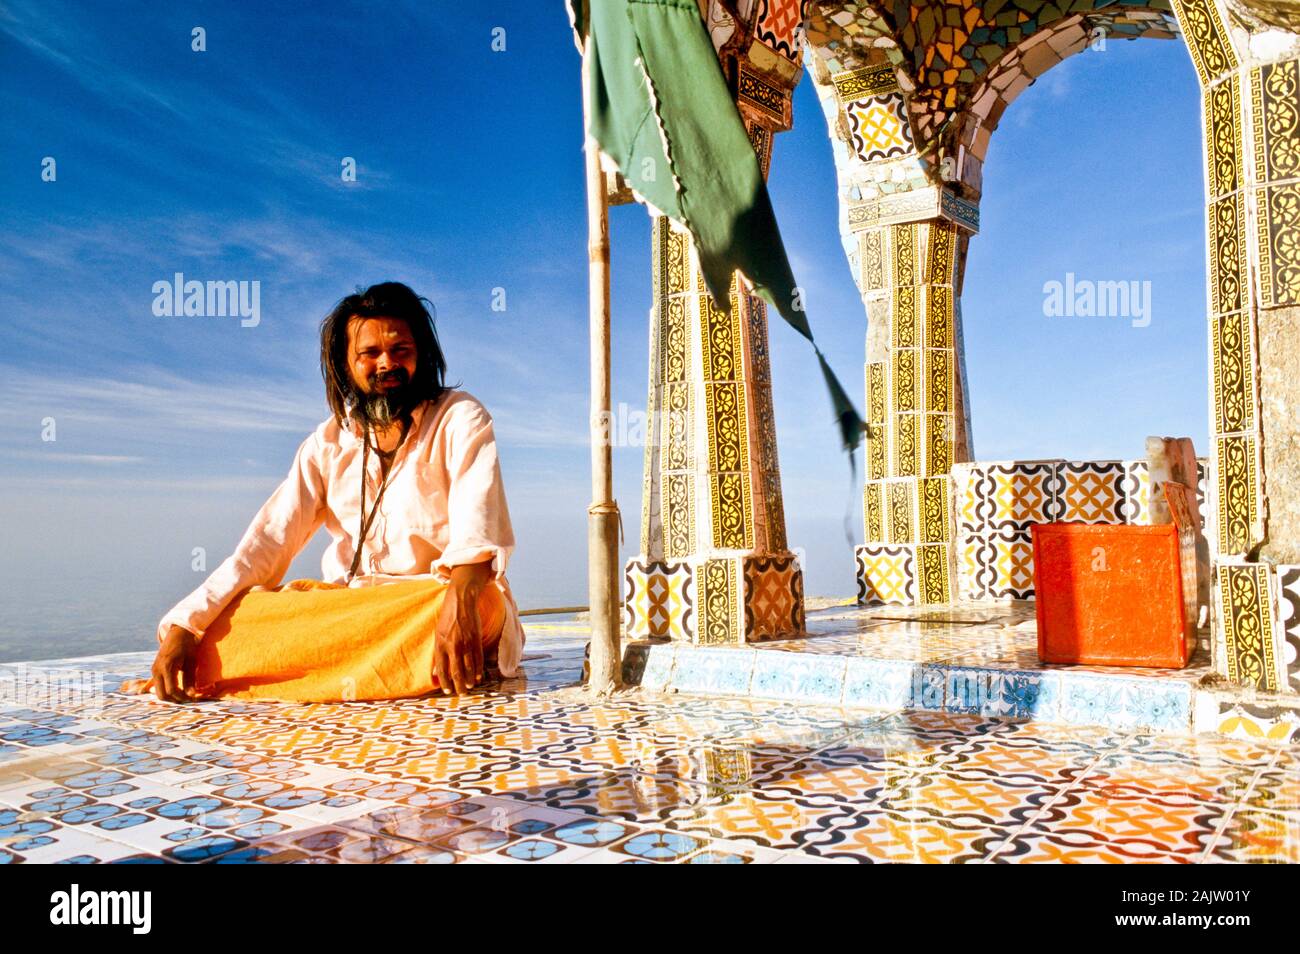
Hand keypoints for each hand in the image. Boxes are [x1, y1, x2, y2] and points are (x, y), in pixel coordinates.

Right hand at [151, 625, 198, 702]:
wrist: (178, 633)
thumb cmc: (187, 646)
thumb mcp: (191, 662)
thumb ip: (190, 680)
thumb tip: (192, 696)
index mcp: (167, 667)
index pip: (172, 690)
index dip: (182, 697)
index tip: (193, 699)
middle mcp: (157, 670)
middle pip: (162, 695)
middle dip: (175, 700)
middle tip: (188, 699)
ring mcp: (154, 670)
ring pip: (159, 692)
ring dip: (170, 697)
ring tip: (184, 695)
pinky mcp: (154, 670)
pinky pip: (158, 685)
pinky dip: (167, 690)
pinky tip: (178, 689)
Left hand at [433, 561, 491, 694]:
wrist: (461, 600)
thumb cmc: (447, 617)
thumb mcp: (437, 633)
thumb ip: (438, 652)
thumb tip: (436, 671)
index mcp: (440, 645)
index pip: (442, 669)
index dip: (445, 682)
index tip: (447, 690)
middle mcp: (452, 646)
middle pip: (456, 672)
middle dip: (458, 685)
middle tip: (461, 693)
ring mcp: (465, 643)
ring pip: (469, 668)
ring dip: (470, 680)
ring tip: (470, 688)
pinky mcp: (476, 639)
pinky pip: (478, 659)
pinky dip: (479, 670)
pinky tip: (479, 677)